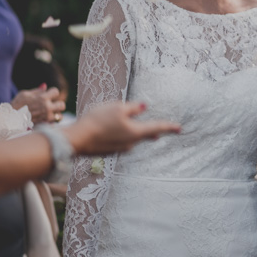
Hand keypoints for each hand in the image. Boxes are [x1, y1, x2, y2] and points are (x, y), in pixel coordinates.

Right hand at [12, 84, 66, 123]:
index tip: (47, 95)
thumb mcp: (24, 94)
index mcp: (43, 98)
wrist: (10, 119)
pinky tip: (45, 120)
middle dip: (57, 104)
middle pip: (62, 105)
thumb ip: (37, 91)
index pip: (56, 92)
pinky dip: (51, 122)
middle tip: (50, 105)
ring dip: (55, 114)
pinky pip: (53, 124)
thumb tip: (45, 86)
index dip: (52, 92)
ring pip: (59, 116)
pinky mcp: (44, 125)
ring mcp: (46, 117)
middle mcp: (47, 107)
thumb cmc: (16, 105)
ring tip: (48, 113)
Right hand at [65, 101, 180, 155]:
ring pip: (133, 139)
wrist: (77, 140)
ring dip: (138, 133)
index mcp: (136, 132)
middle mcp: (131, 143)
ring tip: (145, 130)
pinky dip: (124, 135)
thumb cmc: (98, 121)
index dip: (169, 126)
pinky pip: (121, 141)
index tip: (180, 128)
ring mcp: (119, 148)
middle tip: (165, 130)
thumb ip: (133, 108)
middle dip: (155, 131)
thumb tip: (145, 107)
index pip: (157, 128)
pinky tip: (118, 132)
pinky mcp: (109, 150)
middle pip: (146, 135)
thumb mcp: (117, 108)